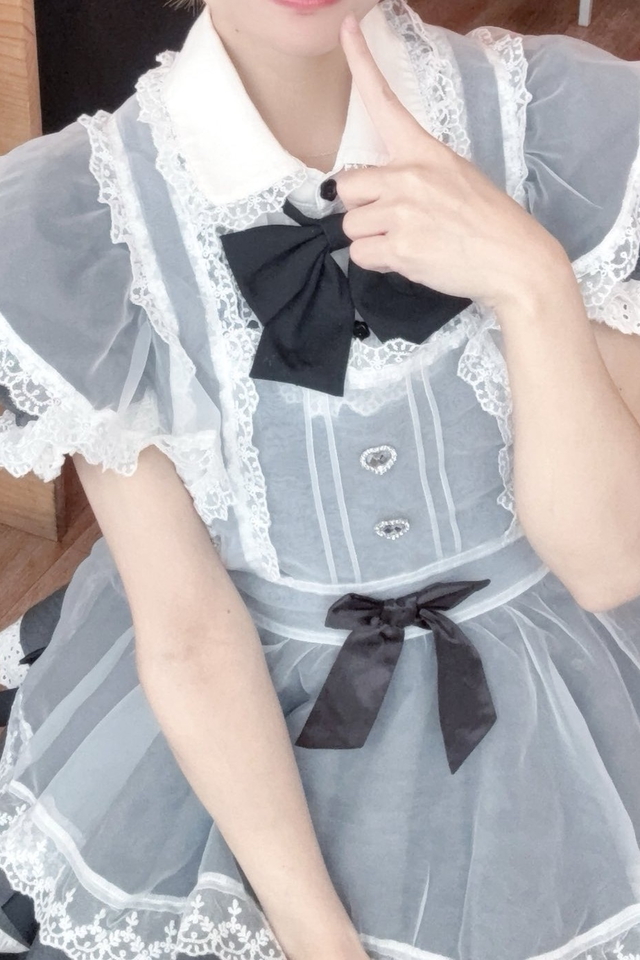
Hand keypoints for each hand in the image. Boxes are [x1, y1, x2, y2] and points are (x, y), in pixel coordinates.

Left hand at [335, 14, 568, 312]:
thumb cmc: (489, 222)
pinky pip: (361, 255)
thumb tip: (383, 190)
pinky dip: (378, 262)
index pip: (385, 102)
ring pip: (350, 225)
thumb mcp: (457, 177)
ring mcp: (402, 211)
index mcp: (424, 152)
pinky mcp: (400, 247)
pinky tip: (407, 259)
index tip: (347, 26)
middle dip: (361, 208)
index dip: (360, 63)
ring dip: (370, 238)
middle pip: (346, 187)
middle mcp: (409, 176)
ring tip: (407, 243)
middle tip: (391, 222)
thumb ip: (416, 175)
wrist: (515, 260)